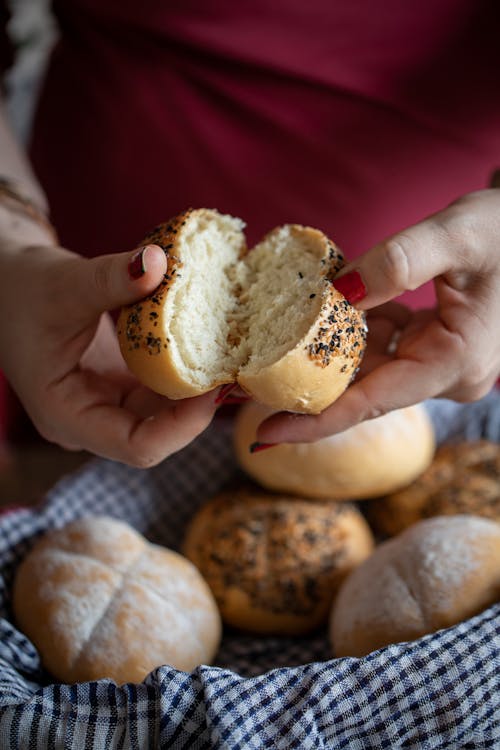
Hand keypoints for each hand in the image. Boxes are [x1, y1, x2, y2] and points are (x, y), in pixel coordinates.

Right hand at [0, 242, 217, 465]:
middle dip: (200, 406)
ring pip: (166, 414)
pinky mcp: (122, 387)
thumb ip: (110, 278)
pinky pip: (163, 390)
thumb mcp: (65, 283)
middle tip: (237, 368)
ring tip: (234, 357)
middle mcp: (91, 420)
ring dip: (199, 389)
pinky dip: (188, 372)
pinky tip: (213, 347)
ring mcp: (108, 406)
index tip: (215, 386)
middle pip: (159, 434)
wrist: (11, 286)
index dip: (184, 426)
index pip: (138, 446)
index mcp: (67, 416)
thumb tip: (159, 261)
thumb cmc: (24, 290)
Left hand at [257, 188, 499, 443]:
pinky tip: (316, 312)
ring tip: (265, 345)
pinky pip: (379, 346)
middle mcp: (446, 374)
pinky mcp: (429, 345)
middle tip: (245, 383)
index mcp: (456, 361)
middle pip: (362, 391)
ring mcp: (437, 362)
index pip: (373, 403)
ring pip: (366, 369)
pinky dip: (348, 331)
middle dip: (306, 386)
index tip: (263, 436)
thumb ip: (399, 261)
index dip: (315, 422)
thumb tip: (338, 292)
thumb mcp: (457, 235)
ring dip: (322, 354)